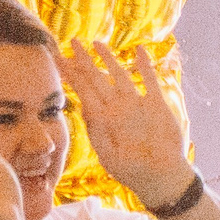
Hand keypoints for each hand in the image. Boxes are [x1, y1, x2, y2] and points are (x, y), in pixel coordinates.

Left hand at [60, 41, 192, 208]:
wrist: (161, 177)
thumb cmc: (133, 171)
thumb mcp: (109, 155)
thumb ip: (97, 132)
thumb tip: (85, 109)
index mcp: (103, 119)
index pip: (82, 91)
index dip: (71, 74)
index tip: (58, 58)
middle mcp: (117, 108)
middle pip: (96, 79)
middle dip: (83, 61)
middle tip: (71, 42)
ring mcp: (136, 104)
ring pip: (119, 75)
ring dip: (108, 59)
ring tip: (97, 43)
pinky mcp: (156, 104)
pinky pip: (150, 80)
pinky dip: (145, 65)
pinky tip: (139, 51)